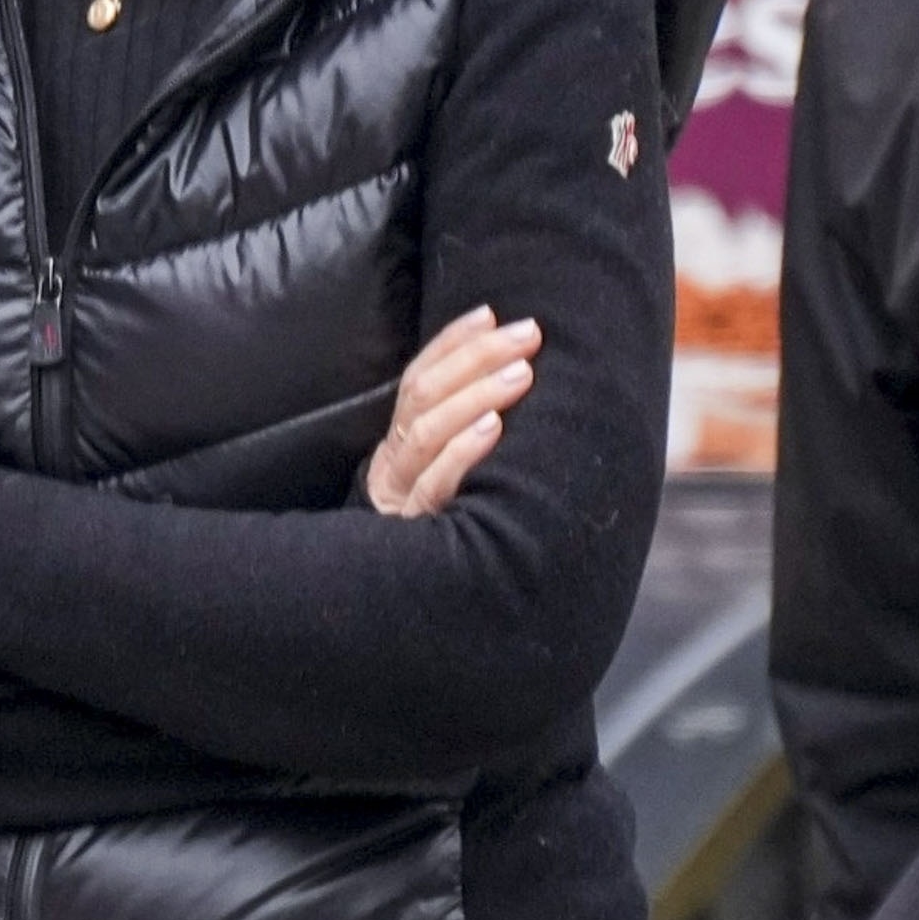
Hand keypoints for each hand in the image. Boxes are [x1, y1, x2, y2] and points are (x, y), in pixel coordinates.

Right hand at [365, 306, 540, 516]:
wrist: (406, 607)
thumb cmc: (440, 532)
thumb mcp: (440, 478)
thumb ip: (456, 435)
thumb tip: (511, 377)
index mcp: (397, 445)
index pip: (418, 378)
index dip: (452, 343)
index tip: (491, 312)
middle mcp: (392, 466)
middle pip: (424, 396)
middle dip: (475, 358)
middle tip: (527, 334)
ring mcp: (400, 497)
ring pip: (427, 433)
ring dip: (476, 395)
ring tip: (520, 373)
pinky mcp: (414, 530)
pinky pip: (434, 486)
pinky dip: (463, 452)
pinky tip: (493, 428)